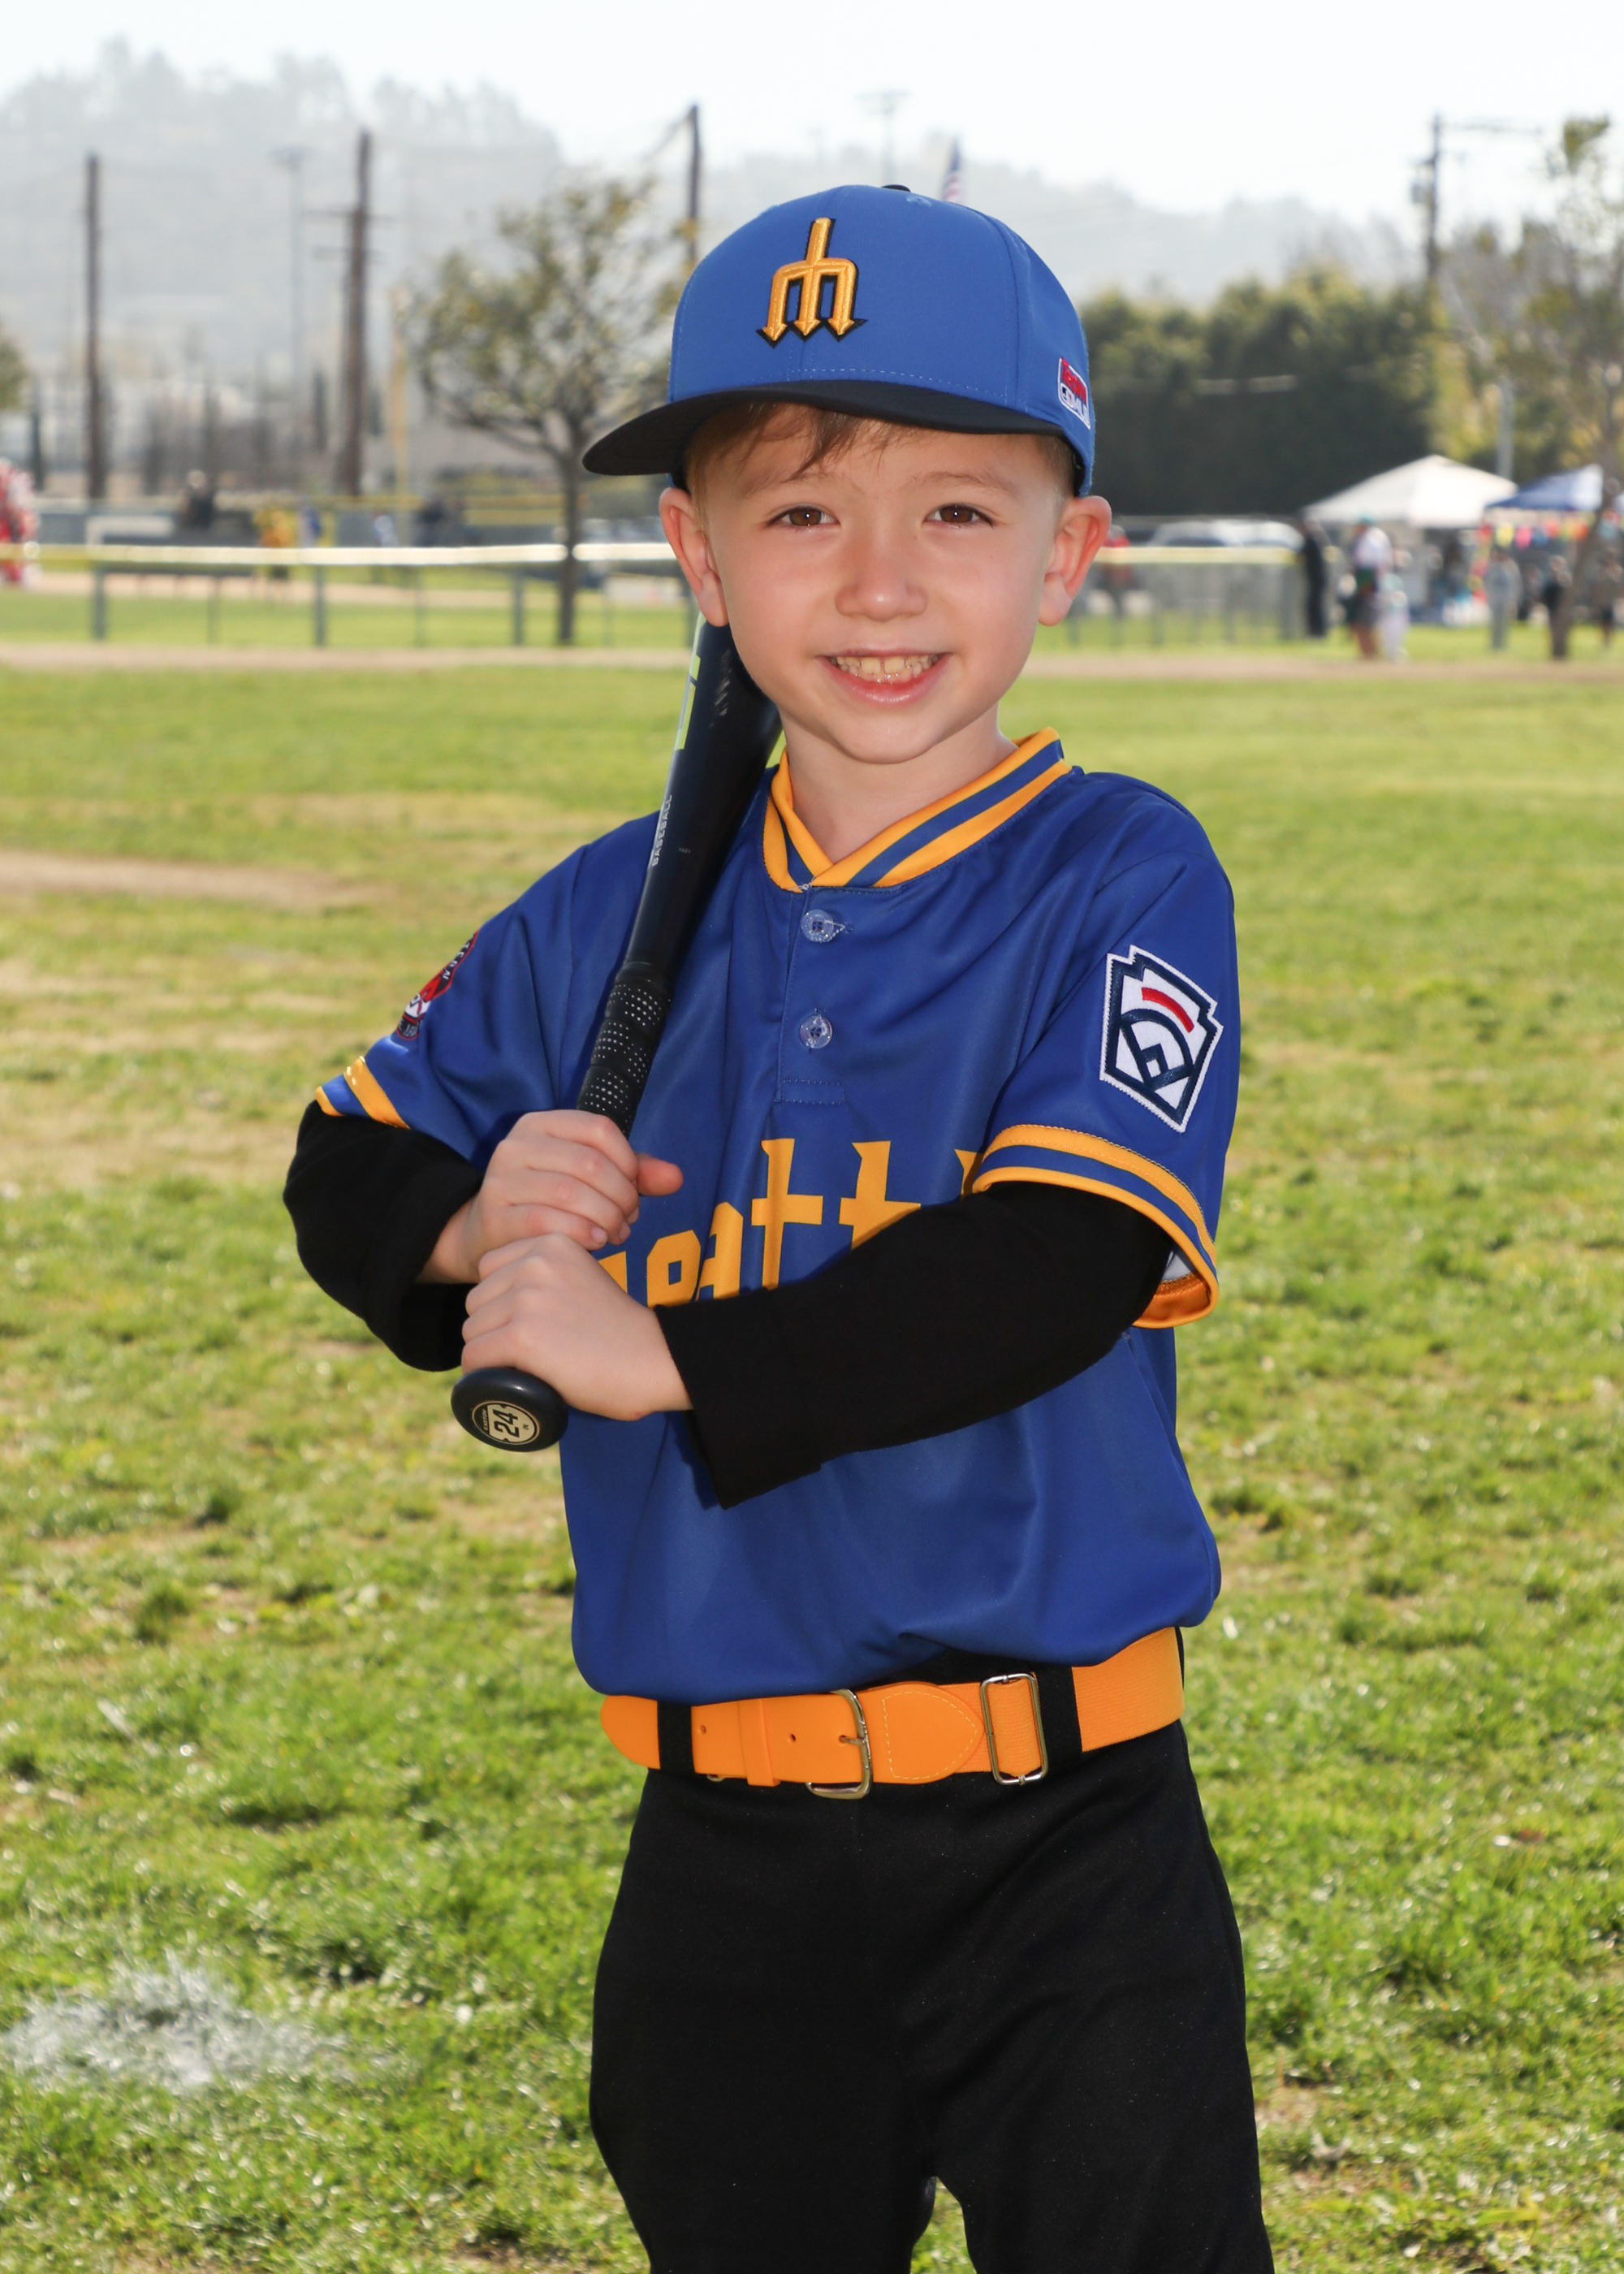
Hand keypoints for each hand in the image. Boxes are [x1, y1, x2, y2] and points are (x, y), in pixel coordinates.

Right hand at [421, 1110, 681, 1283]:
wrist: (491, 1235)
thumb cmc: (551, 1200)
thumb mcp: (591, 1177)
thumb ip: (634, 1173)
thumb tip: (676, 1178)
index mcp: (541, 1124)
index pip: (599, 1129)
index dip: (628, 1161)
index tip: (634, 1189)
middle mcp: (516, 1145)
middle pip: (589, 1163)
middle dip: (621, 1196)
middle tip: (629, 1219)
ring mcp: (501, 1180)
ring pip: (571, 1193)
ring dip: (606, 1218)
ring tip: (617, 1233)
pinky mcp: (495, 1217)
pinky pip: (548, 1222)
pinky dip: (582, 1233)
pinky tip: (596, 1242)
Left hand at [461, 1233, 690, 1421]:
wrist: (654, 1360)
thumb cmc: (621, 1330)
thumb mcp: (584, 1277)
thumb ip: (550, 1274)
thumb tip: (502, 1299)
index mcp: (551, 1243)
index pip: (489, 1269)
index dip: (501, 1301)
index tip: (528, 1323)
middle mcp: (536, 1264)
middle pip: (477, 1301)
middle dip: (494, 1328)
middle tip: (532, 1350)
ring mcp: (527, 1300)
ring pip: (473, 1331)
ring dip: (491, 1352)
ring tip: (529, 1365)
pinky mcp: (522, 1337)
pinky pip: (475, 1357)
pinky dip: (484, 1374)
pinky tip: (507, 1379)